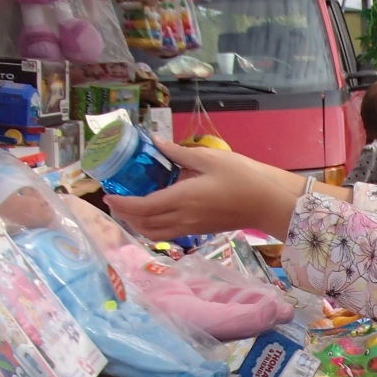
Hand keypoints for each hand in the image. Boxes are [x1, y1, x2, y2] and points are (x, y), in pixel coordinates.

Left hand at [104, 141, 295, 238]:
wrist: (269, 202)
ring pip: (155, 234)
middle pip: (144, 225)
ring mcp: (192, 228)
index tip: (108, 195)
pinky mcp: (200, 230)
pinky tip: (154, 213)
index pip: (142, 207)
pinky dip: (153, 228)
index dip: (122, 204)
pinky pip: (168, 234)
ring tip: (130, 209)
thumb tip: (154, 142)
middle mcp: (183, 218)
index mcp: (183, 198)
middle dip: (125, 216)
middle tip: (115, 200)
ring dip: (137, 225)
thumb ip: (178, 152)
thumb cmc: (243, 177)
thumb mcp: (210, 157)